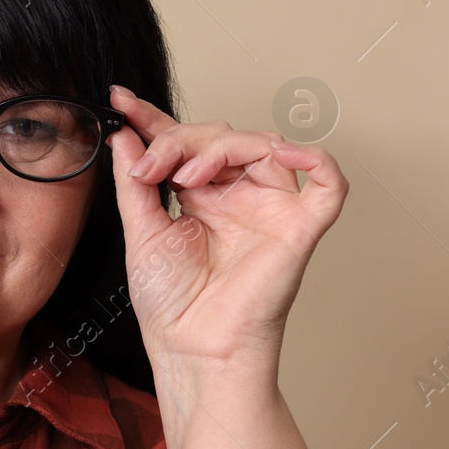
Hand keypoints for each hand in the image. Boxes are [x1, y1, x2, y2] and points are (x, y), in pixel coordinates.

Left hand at [105, 84, 348, 373]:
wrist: (192, 348)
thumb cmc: (172, 304)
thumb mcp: (141, 231)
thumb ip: (134, 181)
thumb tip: (124, 135)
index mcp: (201, 196)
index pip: (182, 143)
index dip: (153, 117)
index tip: (119, 100)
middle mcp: (237, 196)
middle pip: (220, 136)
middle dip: (180, 140)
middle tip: (149, 166)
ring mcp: (270, 209)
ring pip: (262, 145)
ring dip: (220, 147)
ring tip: (186, 174)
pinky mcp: (300, 228)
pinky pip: (328, 183)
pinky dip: (315, 159)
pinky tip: (281, 152)